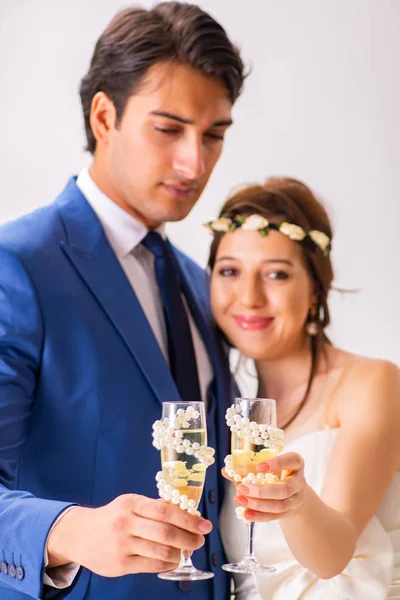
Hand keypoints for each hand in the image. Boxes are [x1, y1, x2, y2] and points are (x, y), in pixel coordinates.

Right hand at [47, 494, 211, 574]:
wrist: (79, 534)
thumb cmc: (113, 517)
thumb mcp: (130, 504)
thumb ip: (154, 508)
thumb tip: (187, 515)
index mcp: (131, 504)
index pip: (165, 510)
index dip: (188, 519)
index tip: (204, 525)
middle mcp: (126, 523)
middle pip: (165, 532)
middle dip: (188, 538)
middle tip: (200, 540)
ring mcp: (122, 545)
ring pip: (160, 551)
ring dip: (179, 553)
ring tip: (186, 551)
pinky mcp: (120, 564)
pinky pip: (151, 566)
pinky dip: (167, 564)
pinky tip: (173, 561)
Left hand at [222, 452, 306, 521]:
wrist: (293, 491)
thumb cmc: (277, 473)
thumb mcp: (268, 466)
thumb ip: (249, 467)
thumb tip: (225, 470)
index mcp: (296, 463)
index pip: (292, 460)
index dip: (277, 463)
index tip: (258, 466)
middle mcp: (299, 481)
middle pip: (284, 489)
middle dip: (261, 491)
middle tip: (242, 488)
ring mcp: (296, 499)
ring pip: (279, 505)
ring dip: (258, 504)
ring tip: (239, 500)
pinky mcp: (290, 512)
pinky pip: (275, 516)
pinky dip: (259, 516)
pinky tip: (245, 513)